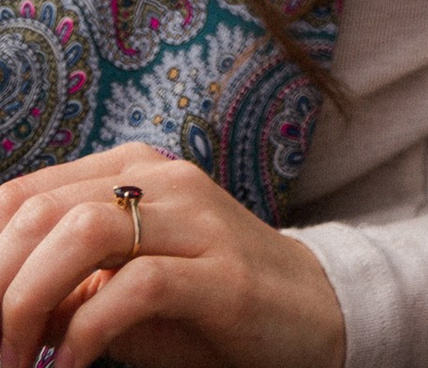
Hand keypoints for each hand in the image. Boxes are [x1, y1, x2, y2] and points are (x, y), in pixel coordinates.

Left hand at [0, 148, 343, 367]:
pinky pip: (136, 286)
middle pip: (41, 212)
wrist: (306, 316)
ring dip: (30, 305)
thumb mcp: (117, 290)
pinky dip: (88, 330)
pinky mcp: (222, 273)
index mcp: (129, 171)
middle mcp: (161, 179)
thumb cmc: (199, 308)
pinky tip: (74, 363)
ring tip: (21, 360)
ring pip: (83, 232)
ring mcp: (196, 220)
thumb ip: (63, 285)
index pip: (22, 195)